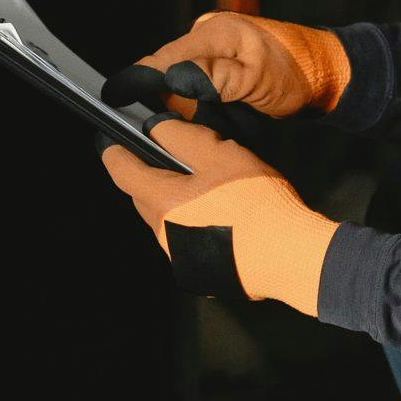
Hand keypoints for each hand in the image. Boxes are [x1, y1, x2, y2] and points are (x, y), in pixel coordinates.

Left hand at [97, 118, 338, 314]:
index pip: (121, 171)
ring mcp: (180, 258)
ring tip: (208, 188)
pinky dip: (194, 224)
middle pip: (143, 197)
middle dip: (150, 175)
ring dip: (176, 201)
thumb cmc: (256, 203)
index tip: (111, 139)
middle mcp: (163, 235)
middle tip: (174, 159)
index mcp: (162, 202)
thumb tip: (156, 127)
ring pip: (166, 219)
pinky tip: (222, 217)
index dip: (114, 150)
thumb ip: (181, 136)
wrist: (289, 255)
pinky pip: (185, 240)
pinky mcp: (198, 273)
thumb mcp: (220, 154)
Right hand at [103, 10, 349, 120]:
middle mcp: (207, 37)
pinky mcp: (221, 66)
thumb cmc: (298, 74)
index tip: (110, 98)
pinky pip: (198, 89)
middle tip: (193, 126)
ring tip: (226, 121)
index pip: (161, 60)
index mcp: (212, 33)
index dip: (135, 81)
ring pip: (182, 86)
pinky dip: (204, 107)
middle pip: (167, 75)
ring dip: (192, 109)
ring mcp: (214, 50)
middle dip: (172, 105)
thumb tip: (174, 81)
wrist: (328, 74)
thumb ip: (214, 79)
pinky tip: (227, 117)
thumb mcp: (257, 79)